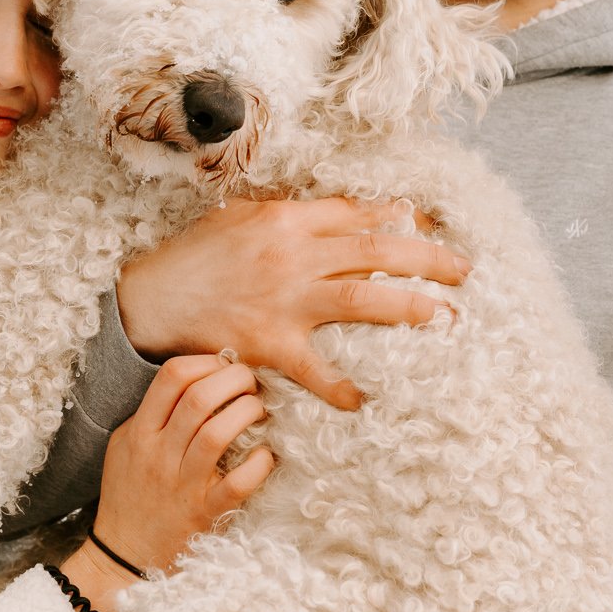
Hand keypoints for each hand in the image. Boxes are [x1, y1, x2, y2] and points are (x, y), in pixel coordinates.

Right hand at [63, 355, 273, 611]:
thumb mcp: (125, 447)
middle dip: (234, 379)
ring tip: (259, 409)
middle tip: (250, 383)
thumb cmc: (129, 497)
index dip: (206, 362)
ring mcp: (182, 485)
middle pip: (200, 397)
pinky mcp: (204, 514)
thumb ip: (152, 415)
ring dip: (247, 412)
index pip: (171, 377)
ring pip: (217, 433)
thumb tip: (196, 382)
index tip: (223, 365)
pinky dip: (259, 464)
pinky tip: (266, 455)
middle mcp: (159, 455)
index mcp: (139, 433)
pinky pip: (238, 483)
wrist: (122, 557)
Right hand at [116, 198, 470, 410]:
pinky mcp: (270, 344)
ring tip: (444, 317)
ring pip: (362, 299)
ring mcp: (284, 301)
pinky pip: (315, 370)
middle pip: (375, 251)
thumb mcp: (239, 217)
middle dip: (426, 258)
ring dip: (409, 307)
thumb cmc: (193, 257)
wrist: (149, 299)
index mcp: (286, 220)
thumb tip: (335, 211)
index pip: (357, 214)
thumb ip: (287, 213)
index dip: (400, 218)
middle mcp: (293, 256)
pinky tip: (365, 400)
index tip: (432, 225)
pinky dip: (340, 388)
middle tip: (462, 270)